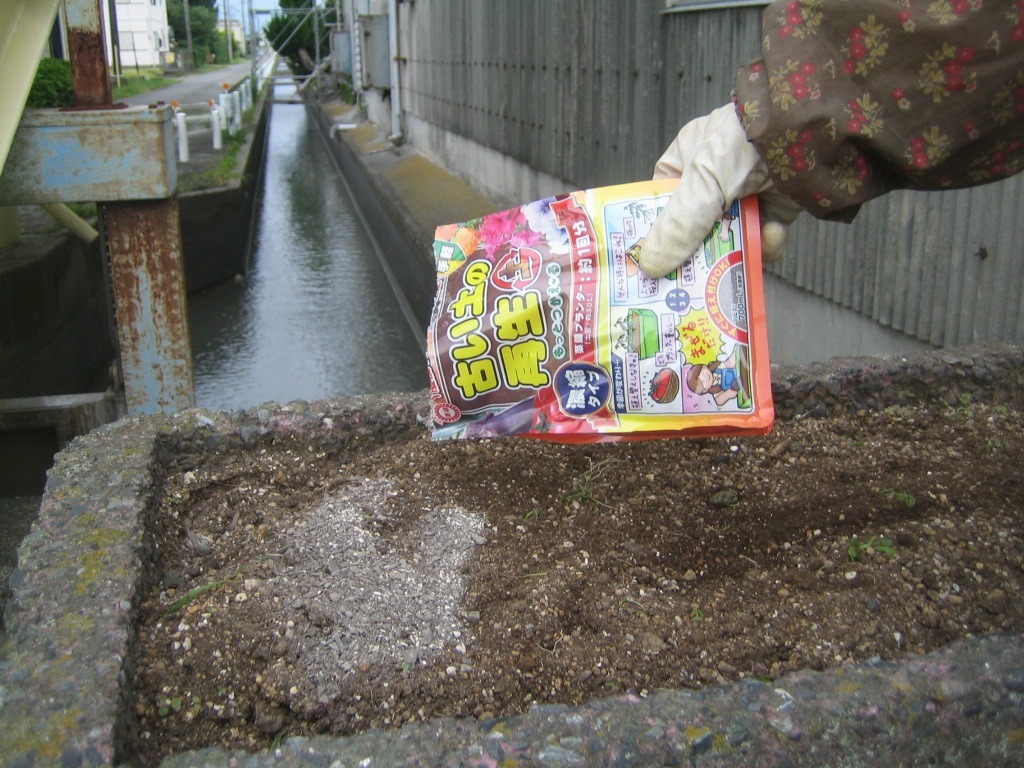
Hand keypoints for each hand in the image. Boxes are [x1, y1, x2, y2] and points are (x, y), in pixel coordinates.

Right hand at [639, 104, 803, 278]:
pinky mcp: (776, 208)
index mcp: (687, 160)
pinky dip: (766, 242)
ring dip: (735, 253)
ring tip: (738, 260)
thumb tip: (649, 265)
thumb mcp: (704, 182)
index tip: (650, 263)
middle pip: (693, 229)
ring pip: (730, 240)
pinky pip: (762, 239)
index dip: (656, 232)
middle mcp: (714, 180)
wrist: (813, 128)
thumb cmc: (748, 140)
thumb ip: (679, 225)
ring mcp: (746, 195)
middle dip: (695, 255)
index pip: (662, 203)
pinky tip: (772, 233)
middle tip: (689, 283)